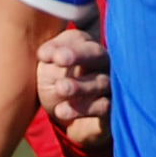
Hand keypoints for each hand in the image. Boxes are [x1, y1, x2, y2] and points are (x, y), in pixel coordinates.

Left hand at [36, 25, 109, 151]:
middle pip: (96, 53)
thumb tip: (44, 54)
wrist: (70, 117)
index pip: (76, 39)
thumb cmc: (56, 85)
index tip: (42, 56)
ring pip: (101, 81)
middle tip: (59, 60)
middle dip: (78, 55)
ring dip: (80, 85)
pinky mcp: (114, 108)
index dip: (60, 45)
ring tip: (60, 88)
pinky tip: (61, 111)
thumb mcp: (47, 71)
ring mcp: (111, 84)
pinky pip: (103, 106)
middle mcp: (103, 62)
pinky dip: (82, 108)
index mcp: (84, 46)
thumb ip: (48, 60)